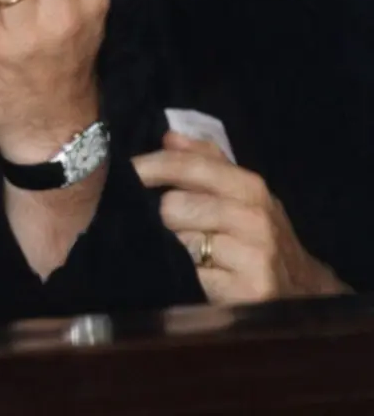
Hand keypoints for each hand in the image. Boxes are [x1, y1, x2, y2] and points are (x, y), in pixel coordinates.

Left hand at [133, 132, 349, 302]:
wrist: (301, 290)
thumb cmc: (258, 235)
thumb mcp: (241, 194)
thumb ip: (206, 161)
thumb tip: (170, 137)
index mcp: (250, 187)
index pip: (190, 166)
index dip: (151, 166)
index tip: (126, 170)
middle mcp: (255, 218)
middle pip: (174, 205)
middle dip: (164, 217)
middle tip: (172, 227)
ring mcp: (255, 256)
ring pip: (180, 240)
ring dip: (175, 245)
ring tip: (189, 251)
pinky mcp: (248, 291)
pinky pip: (192, 274)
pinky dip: (187, 275)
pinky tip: (198, 274)